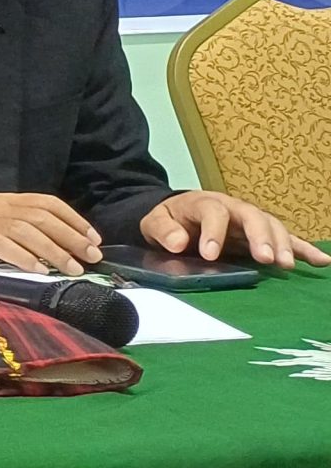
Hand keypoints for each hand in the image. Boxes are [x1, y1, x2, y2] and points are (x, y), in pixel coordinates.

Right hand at [0, 193, 101, 274]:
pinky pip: (1, 245)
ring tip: (72, 269)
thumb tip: (63, 245)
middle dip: (71, 237)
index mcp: (5, 199)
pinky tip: (39, 270)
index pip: (47, 202)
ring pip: (25, 230)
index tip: (94, 239)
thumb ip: (22, 229)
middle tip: (91, 257)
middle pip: (41, 217)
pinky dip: (23, 257)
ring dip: (53, 250)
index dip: (74, 219)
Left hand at [140, 191, 328, 269]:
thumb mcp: (154, 222)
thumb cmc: (169, 219)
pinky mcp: (261, 234)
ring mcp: (249, 220)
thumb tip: (177, 242)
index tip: (209, 254)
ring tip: (286, 265)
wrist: (177, 215)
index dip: (213, 232)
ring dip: (281, 245)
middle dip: (260, 236)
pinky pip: (286, 239)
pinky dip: (304, 249)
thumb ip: (163, 230)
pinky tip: (322, 261)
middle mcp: (233, 208)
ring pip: (271, 226)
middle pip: (251, 216)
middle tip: (265, 258)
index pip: (213, 212)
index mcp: (204, 203)